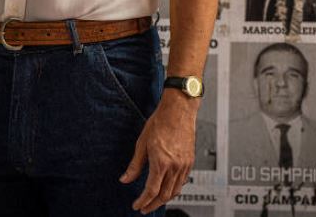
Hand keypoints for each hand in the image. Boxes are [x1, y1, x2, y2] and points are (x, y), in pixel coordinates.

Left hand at [119, 93, 197, 213]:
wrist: (179, 109)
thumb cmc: (161, 121)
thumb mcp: (142, 143)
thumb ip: (134, 165)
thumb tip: (125, 179)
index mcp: (161, 162)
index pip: (151, 191)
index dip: (143, 201)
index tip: (137, 205)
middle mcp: (175, 166)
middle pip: (164, 195)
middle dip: (153, 205)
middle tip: (144, 208)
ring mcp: (184, 164)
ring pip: (175, 191)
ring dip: (164, 199)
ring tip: (154, 201)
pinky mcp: (190, 161)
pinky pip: (183, 181)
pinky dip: (174, 189)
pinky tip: (168, 187)